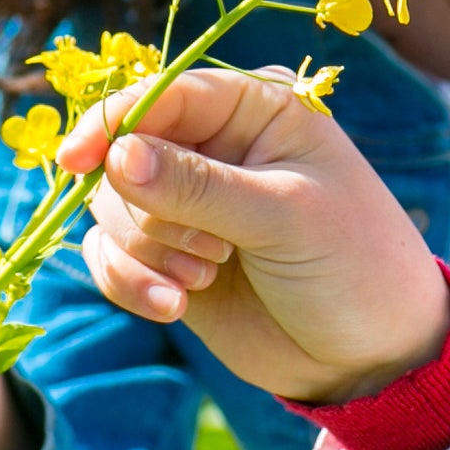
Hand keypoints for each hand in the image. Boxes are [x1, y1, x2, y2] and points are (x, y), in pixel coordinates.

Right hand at [59, 65, 449, 404]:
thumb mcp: (284, 216)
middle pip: (123, 155)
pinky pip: (109, 256)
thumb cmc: (352, 263)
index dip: (111, 122)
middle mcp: (212, 147)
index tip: (75, 160)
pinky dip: (129, 282)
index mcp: (253, 109)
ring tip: (207, 276)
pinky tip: (174, 307)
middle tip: (212, 251)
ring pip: (109, 207)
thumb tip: (116, 155)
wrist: (373, 355)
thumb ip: (198, 186)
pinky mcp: (168, 258)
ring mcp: (186, 205)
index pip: (162, 94)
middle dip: (149, 211)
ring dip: (145, 250)